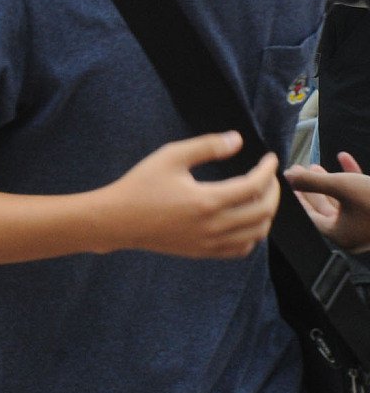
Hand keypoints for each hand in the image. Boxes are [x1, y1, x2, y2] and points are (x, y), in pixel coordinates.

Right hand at [94, 131, 280, 258]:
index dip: (267, 171)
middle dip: (273, 191)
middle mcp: (214, 226)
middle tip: (268, 176)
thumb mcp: (170, 156)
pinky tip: (245, 220)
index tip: (270, 158)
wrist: (118, 220)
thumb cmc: (141, 185)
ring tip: (260, 196)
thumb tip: (238, 140)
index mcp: (207, 200)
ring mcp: (210, 242)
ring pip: (258, 232)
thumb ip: (206, 146)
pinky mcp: (204, 252)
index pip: (254, 186)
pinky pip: (242, 249)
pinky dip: (253, 234)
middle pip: (263, 211)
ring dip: (266, 212)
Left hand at [288, 151, 369, 252]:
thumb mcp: (341, 186)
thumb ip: (312, 182)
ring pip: (343, 202)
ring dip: (331, 182)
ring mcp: (368, 226)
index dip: (299, 195)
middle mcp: (353, 235)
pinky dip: (354, 178)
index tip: (289, 180)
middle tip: (299, 170)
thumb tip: (287, 175)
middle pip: (325, 209)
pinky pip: (362, 196)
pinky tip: (344, 157)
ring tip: (316, 165)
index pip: (310, 215)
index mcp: (340, 235)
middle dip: (313, 187)